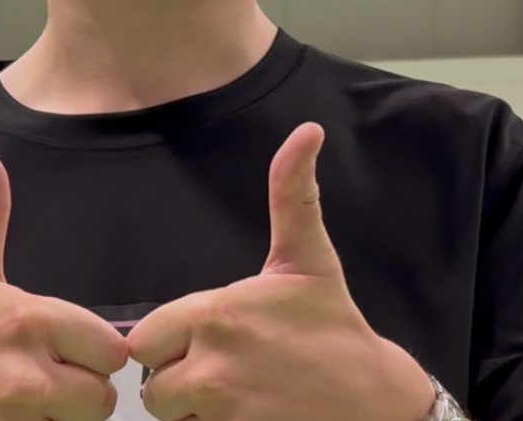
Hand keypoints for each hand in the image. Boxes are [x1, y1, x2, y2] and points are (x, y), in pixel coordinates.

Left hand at [127, 122, 435, 420]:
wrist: (377, 402)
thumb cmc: (334, 327)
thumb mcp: (307, 257)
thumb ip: (291, 192)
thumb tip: (307, 130)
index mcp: (217, 314)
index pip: (145, 339)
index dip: (168, 343)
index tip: (203, 340)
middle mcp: (213, 366)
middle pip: (152, 384)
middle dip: (176, 380)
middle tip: (220, 372)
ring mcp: (224, 413)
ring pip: (173, 417)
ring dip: (193, 412)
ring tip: (236, 397)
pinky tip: (246, 418)